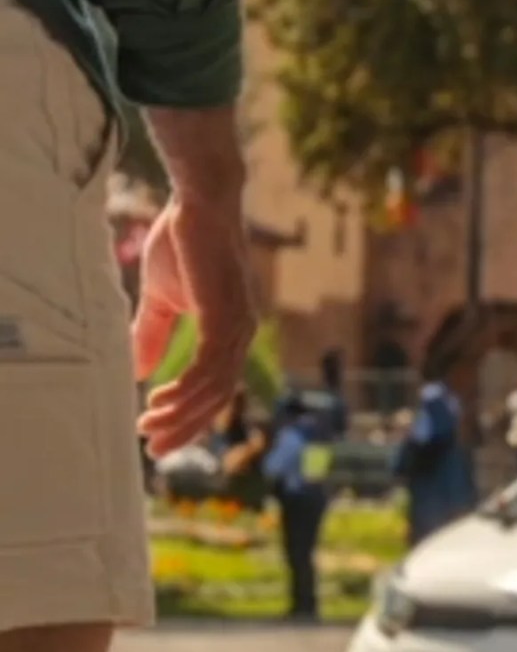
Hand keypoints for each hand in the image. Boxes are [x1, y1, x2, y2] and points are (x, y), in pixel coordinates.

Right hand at [133, 188, 256, 455]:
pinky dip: (185, 388)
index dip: (191, 413)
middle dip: (187, 425)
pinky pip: (210, 365)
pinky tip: (159, 400)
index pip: (218, 384)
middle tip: (154, 449)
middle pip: (220, 394)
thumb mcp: (162, 298)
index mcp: (231, 326)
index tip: (160, 435)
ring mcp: (238, 321)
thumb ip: (154, 333)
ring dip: (181, 412)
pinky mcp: (226, 312)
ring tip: (148, 427)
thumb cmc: (183, 242)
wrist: (198, 203)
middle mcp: (241, 328)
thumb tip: (140, 372)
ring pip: (215, 386)